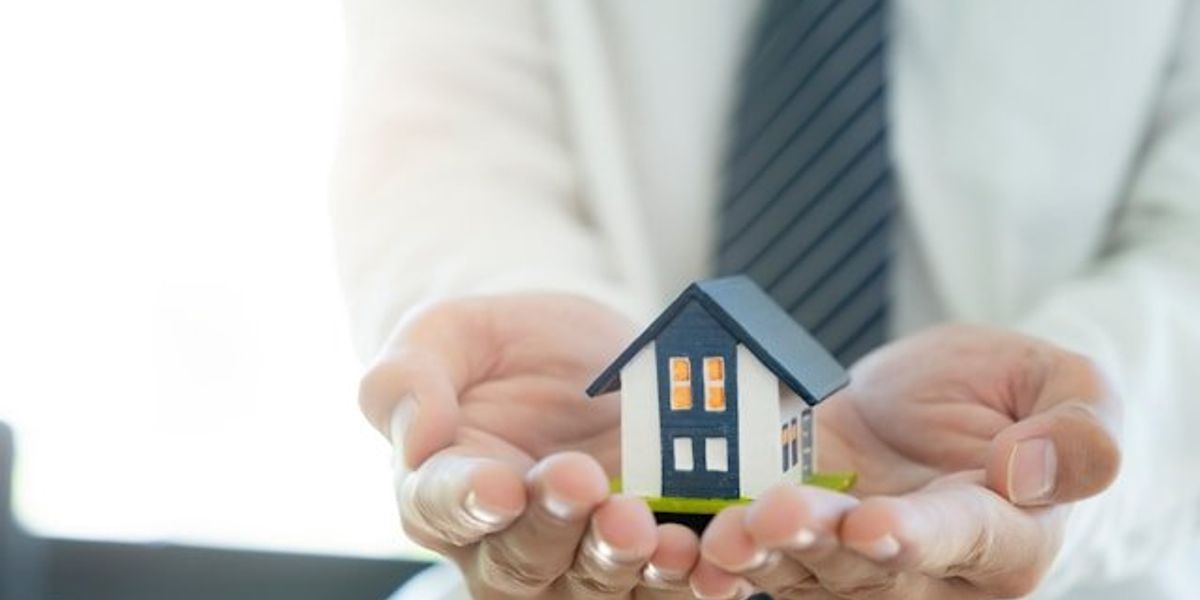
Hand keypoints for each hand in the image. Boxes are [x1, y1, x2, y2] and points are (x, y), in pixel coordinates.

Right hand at [360, 294, 704, 598]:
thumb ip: (408, 380)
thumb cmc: (497, 349)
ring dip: (622, 562)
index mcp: (443, 488)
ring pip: (593, 584)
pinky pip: (665, 581)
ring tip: (647, 526)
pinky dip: (689, 575)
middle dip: (556, 528)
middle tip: (586, 482)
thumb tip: (417, 434)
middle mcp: (504, 540)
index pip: (441, 507)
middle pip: (521, 560)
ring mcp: (579, 554)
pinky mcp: (646, 550)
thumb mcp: (442, 336)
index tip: (499, 484)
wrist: (576, 354)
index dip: (467, 502)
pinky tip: (707, 553)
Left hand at [692, 324, 1120, 598]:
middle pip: (870, 567)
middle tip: (774, 515)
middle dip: (819, 543)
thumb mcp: (1069, 384)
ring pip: (807, 572)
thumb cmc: (1011, 397)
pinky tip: (693, 539)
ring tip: (725, 529)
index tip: (877, 521)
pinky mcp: (799, 543)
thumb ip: (1078, 432)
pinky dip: (727, 553)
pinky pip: (764, 558)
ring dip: (762, 554)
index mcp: (1005, 536)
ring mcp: (856, 563)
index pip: (963, 541)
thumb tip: (1032, 470)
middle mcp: (928, 568)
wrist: (934, 405)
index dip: (919, 536)